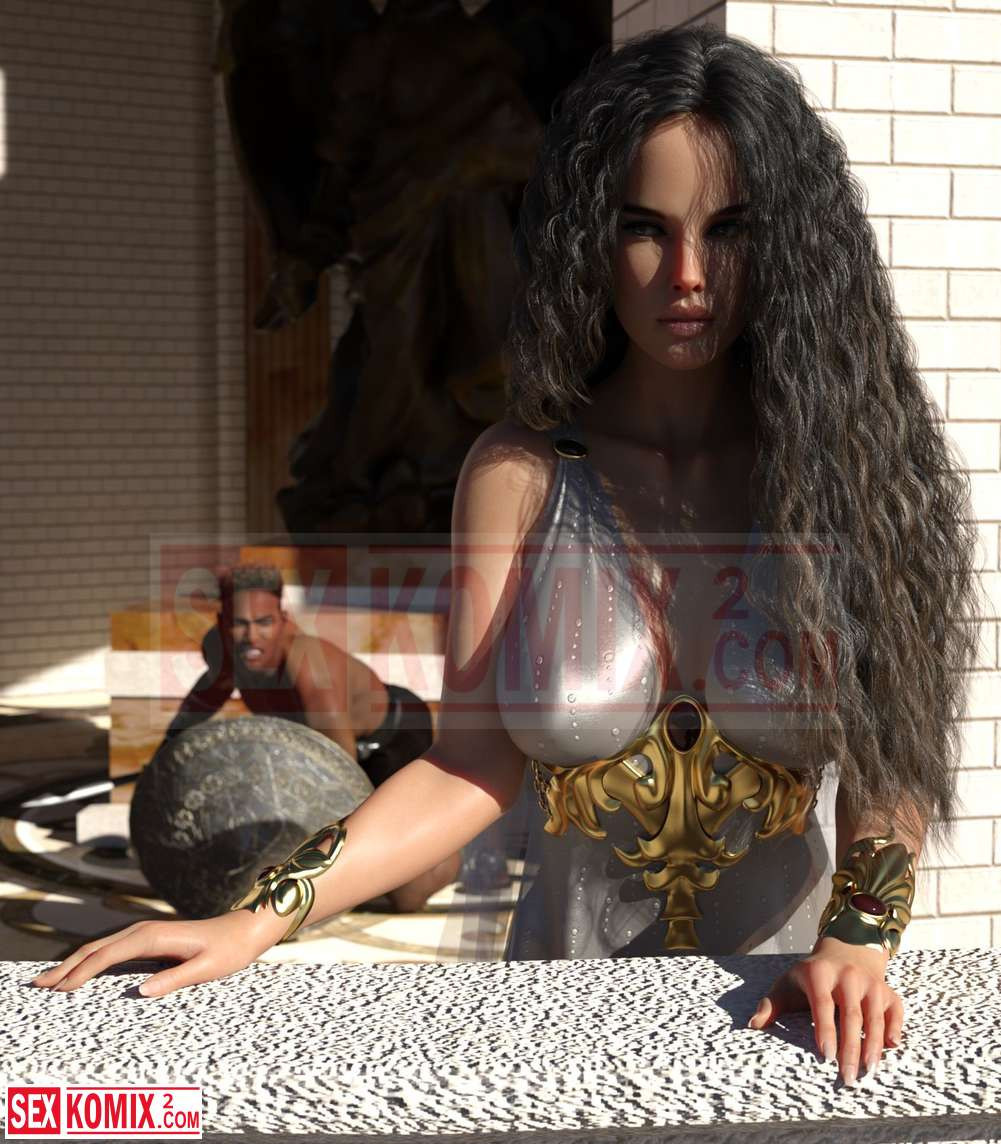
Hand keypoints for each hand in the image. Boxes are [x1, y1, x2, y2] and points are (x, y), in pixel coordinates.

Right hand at [30, 907, 285, 997]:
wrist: (244, 929)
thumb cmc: (228, 950)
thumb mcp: (207, 968)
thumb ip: (175, 979)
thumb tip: (140, 991)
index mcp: (154, 937)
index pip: (107, 956)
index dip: (80, 973)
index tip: (58, 991)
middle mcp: (146, 930)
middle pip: (96, 948)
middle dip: (66, 966)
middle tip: (38, 984)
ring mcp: (147, 932)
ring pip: (102, 946)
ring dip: (75, 961)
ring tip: (50, 979)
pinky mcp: (151, 938)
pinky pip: (113, 948)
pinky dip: (92, 957)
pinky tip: (82, 969)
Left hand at [746, 936, 902, 1084]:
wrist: (845, 952)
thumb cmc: (811, 976)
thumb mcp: (788, 984)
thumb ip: (771, 1004)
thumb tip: (753, 1025)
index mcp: (819, 974)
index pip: (824, 1004)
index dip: (826, 1030)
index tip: (826, 1057)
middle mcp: (848, 976)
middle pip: (852, 1016)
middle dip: (851, 1049)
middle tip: (847, 1078)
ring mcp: (871, 983)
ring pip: (875, 1018)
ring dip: (873, 1046)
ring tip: (868, 1072)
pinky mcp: (888, 992)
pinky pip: (895, 1012)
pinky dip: (895, 1029)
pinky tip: (892, 1047)